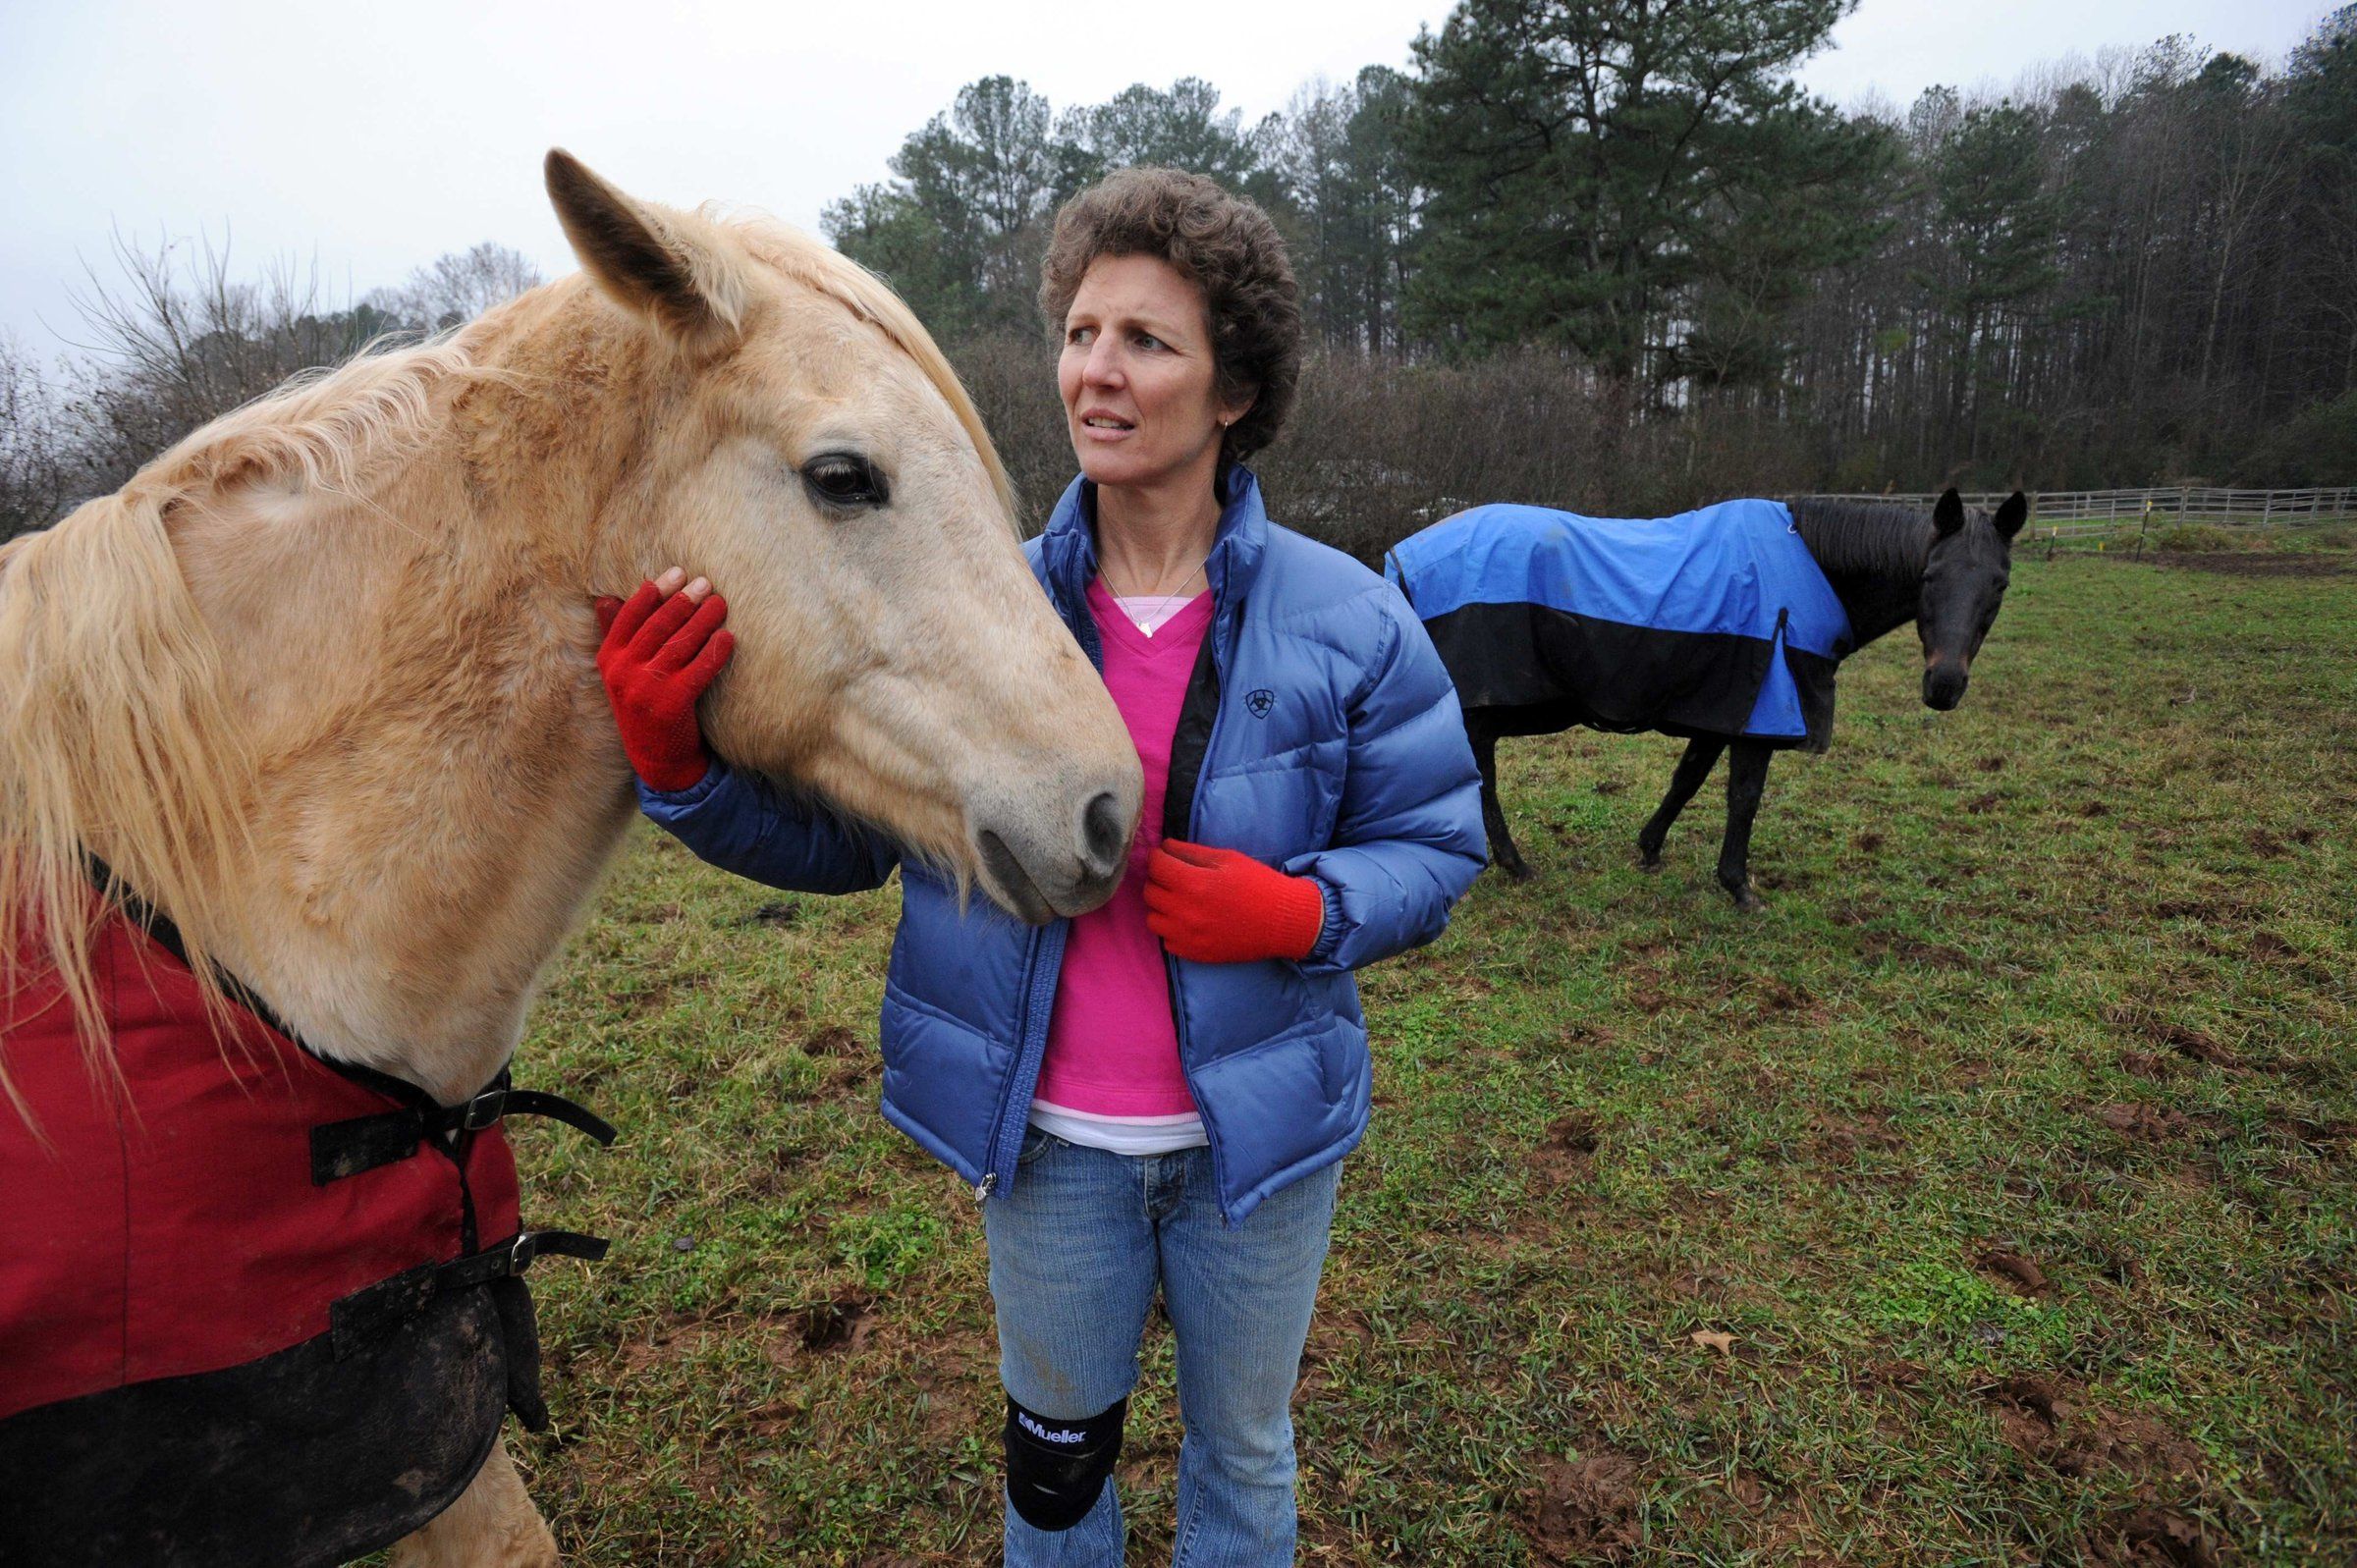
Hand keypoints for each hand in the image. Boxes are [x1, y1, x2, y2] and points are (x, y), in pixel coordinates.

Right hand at [593, 567, 733, 791]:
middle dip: (684, 600)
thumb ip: (616, 636)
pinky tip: (728, 637)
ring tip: (720, 602)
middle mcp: (623, 672)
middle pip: (658, 626)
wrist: (657, 759)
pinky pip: (699, 670)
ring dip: (704, 620)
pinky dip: (715, 652)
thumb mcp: (621, 673)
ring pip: (680, 644)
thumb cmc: (643, 706)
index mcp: (609, 659)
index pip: (630, 616)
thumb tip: (606, 597)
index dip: (654, 592)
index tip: (676, 572)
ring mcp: (647, 689)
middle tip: (705, 583)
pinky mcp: (672, 704)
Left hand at [1142, 840, 1325, 963]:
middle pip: (1149, 892)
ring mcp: (1187, 936)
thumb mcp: (1228, 859)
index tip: (1166, 856)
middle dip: (1158, 879)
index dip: (1158, 857)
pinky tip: (1189, 921)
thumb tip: (1164, 846)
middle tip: (1174, 876)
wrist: (1283, 922)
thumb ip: (1191, 852)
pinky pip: (1166, 940)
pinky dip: (1172, 929)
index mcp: (1194, 884)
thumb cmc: (1258, 884)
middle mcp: (1185, 912)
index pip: (1155, 866)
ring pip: (1152, 918)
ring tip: (1180, 900)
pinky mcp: (1194, 954)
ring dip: (1161, 906)